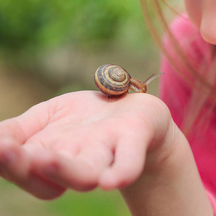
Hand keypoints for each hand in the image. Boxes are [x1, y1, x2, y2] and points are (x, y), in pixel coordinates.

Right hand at [0, 91, 172, 199]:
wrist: (129, 105)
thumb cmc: (83, 119)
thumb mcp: (45, 118)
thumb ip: (16, 132)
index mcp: (50, 157)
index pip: (25, 170)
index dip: (8, 162)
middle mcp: (77, 161)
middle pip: (52, 178)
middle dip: (28, 168)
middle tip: (8, 152)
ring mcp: (106, 151)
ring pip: (85, 171)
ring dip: (65, 170)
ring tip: (45, 159)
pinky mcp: (133, 138)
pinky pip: (129, 159)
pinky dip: (123, 170)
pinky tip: (113, 180)